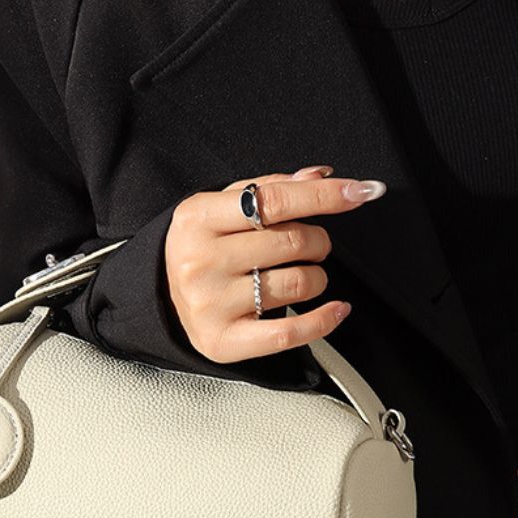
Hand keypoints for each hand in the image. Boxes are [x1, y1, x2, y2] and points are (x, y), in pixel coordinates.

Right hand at [163, 166, 386, 362]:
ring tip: (304, 274)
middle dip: (317, 240)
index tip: (360, 191)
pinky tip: (336, 308)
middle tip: (310, 244)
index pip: (274, 201)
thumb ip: (270, 188)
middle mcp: (201, 260)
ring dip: (317, 277)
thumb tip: (321, 176)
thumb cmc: (198, 247)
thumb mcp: (221, 207)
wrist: (158, 298)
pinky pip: (289, 333)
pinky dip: (324, 320)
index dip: (324, 195)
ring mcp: (211, 304)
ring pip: (297, 284)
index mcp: (198, 218)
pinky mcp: (224, 341)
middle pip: (291, 242)